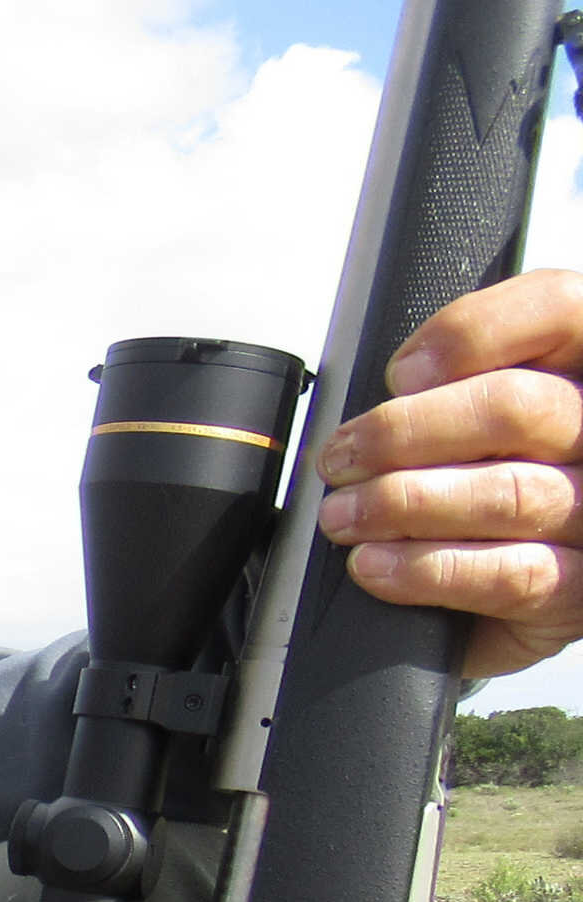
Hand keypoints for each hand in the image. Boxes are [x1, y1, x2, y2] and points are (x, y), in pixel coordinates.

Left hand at [318, 266, 582, 678]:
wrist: (514, 584)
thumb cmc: (487, 482)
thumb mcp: (470, 414)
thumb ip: (452, 382)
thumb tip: (395, 384)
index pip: (560, 311)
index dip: (473, 333)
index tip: (402, 372)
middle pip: (517, 408)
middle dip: (404, 432)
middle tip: (342, 457)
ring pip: (508, 494)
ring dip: (402, 505)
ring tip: (345, 514)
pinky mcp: (580, 591)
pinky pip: (509, 576)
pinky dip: (426, 569)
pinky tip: (376, 564)